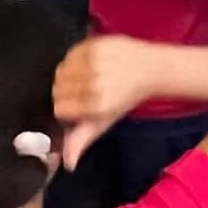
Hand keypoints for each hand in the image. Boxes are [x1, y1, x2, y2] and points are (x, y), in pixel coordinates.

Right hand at [53, 35, 152, 163]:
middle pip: (57, 90)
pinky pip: (69, 54)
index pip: (60, 109)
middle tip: (79, 92)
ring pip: (61, 71)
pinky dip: (73, 59)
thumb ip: (81, 140)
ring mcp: (95, 63)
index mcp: (97, 106)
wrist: (150, 69)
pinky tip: (87, 64)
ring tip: (83, 77)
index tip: (73, 107)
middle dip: (64, 92)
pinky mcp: (96, 45)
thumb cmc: (127, 96)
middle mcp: (95, 85)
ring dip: (67, 75)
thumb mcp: (104, 121)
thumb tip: (67, 162)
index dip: (64, 108)